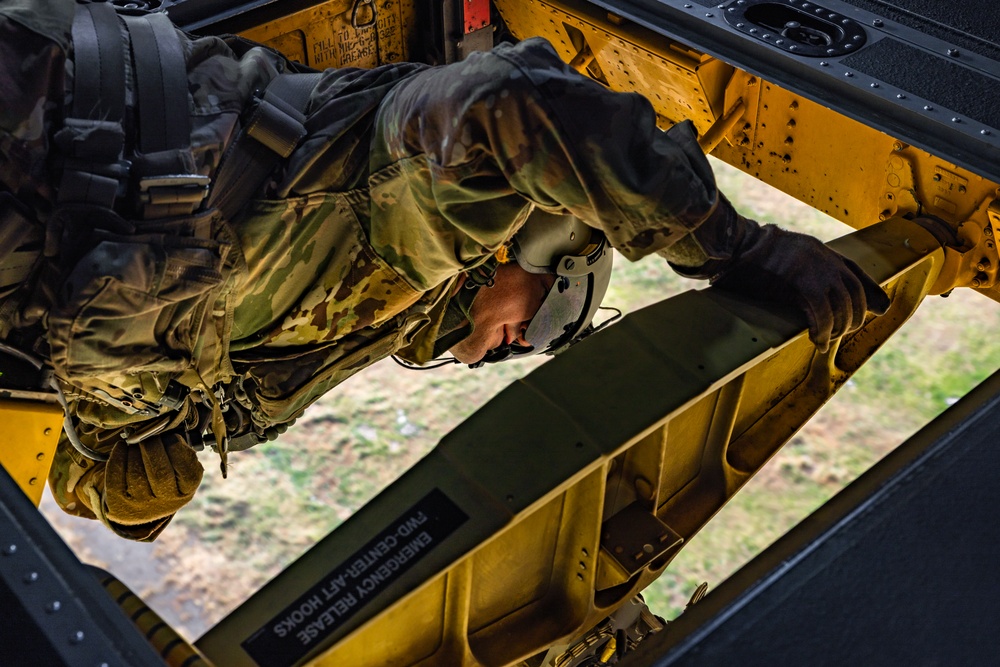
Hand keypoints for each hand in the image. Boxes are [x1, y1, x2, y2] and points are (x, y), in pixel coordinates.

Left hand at [103, 432, 203, 528]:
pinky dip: (117, 458)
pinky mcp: (119, 504)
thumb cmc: (166, 477)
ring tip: (135, 442)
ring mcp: (141, 504)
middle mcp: (166, 501)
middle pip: (159, 472)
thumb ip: (179, 451)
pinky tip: (121, 447)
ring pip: (136, 474)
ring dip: (134, 451)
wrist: (144, 507)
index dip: (177, 448)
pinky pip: (115, 479)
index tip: (171, 437)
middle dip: (152, 447)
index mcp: (186, 490)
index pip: (187, 469)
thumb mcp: (180, 469)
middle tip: (149, 436)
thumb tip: (163, 429)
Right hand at [712, 223, 889, 351]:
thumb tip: (799, 286)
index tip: (881, 308)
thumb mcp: (783, 254)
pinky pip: (822, 313)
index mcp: (821, 250)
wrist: (736, 244)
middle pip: (853, 292)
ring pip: (842, 305)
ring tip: (829, 341)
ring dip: (839, 327)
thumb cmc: (750, 253)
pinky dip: (823, 331)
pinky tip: (818, 341)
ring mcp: (815, 270)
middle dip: (855, 316)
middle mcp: (824, 258)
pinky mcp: (803, 283)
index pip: (856, 272)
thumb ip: (799, 266)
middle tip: (845, 332)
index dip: (871, 292)